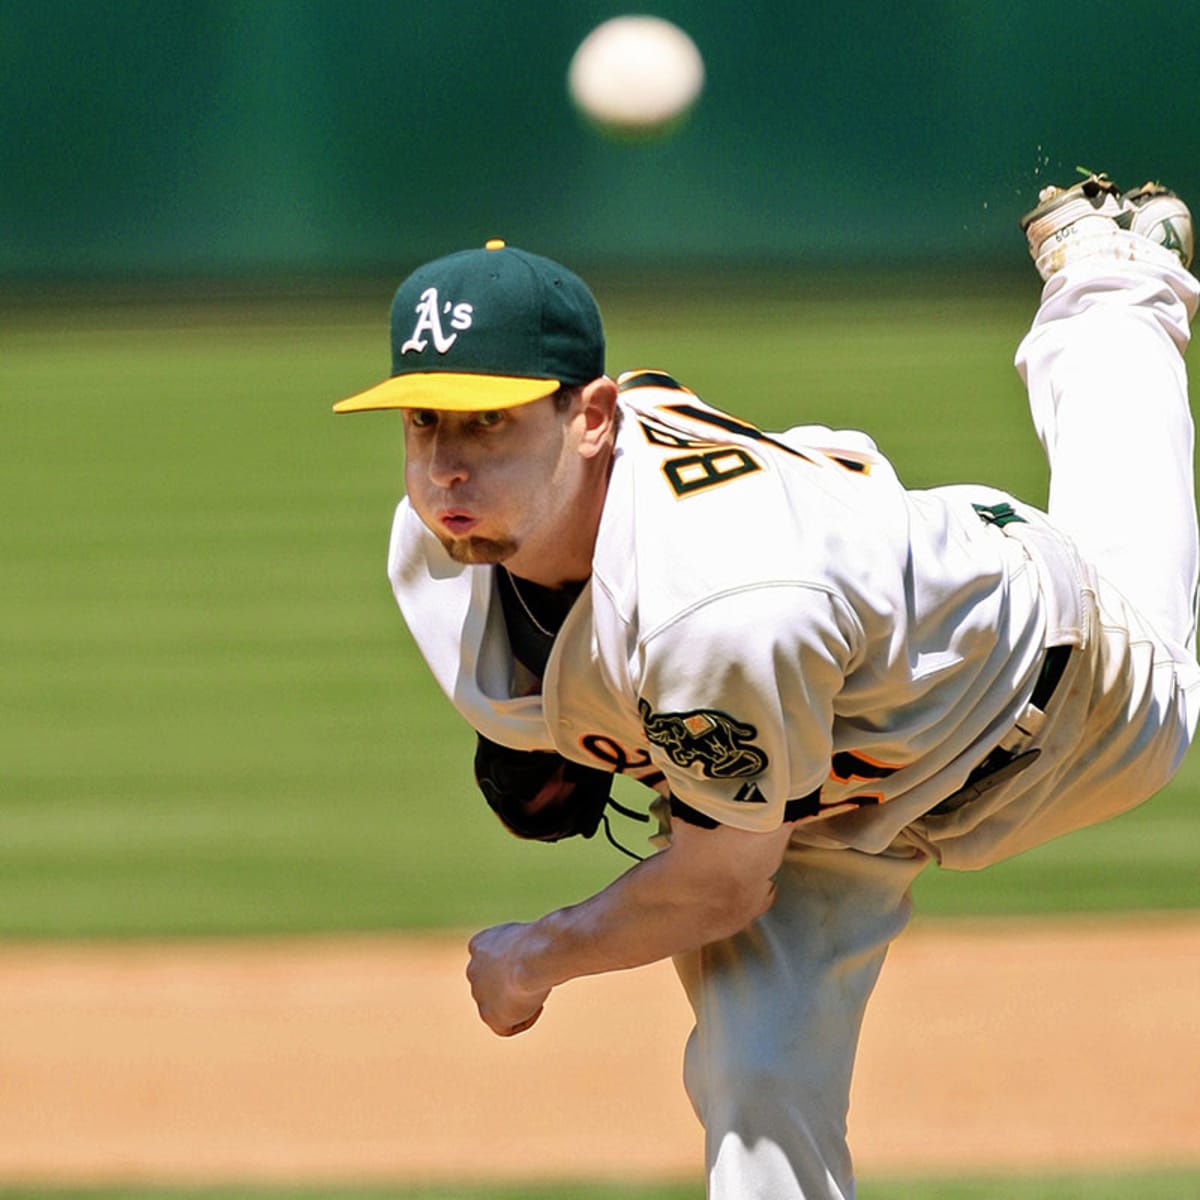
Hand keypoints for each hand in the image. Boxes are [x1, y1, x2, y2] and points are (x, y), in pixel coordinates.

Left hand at [466, 922, 551, 1036]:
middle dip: (511, 988)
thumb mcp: (529, 938)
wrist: (533, 956)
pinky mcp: (488, 1015)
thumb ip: (524, 949)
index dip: (512, 967)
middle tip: (534, 984)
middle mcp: (473, 970)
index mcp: (479, 945)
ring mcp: (479, 994)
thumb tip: (534, 960)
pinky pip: (506, 1027)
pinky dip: (526, 1020)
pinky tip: (540, 1006)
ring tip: (539, 992)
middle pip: (492, 986)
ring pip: (498, 1007)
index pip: (491, 962)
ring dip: (518, 1005)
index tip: (531, 966)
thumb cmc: (539, 941)